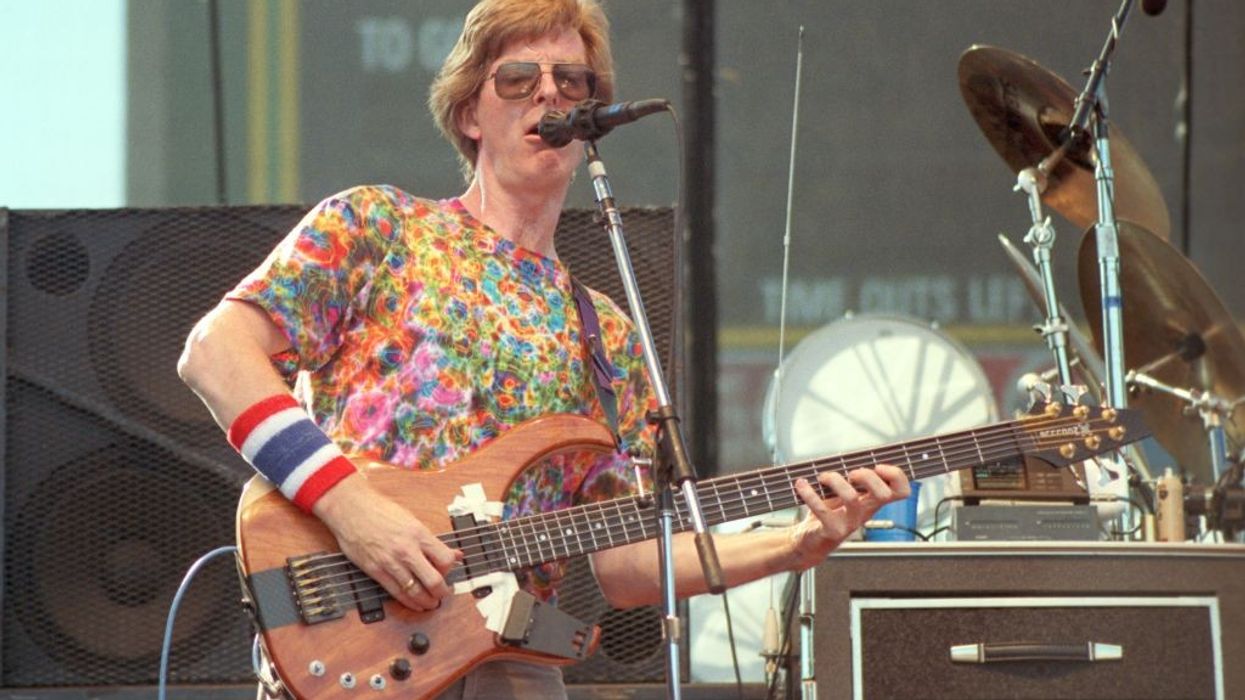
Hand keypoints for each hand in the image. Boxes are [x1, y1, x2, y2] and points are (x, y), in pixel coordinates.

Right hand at [313, 472, 462, 610]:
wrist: (351, 508)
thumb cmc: (379, 510)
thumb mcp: (412, 519)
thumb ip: (432, 540)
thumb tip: (454, 553)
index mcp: (419, 534)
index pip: (445, 559)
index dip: (450, 570)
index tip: (448, 572)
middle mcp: (407, 550)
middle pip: (434, 580)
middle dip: (442, 592)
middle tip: (443, 594)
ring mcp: (391, 562)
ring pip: (416, 591)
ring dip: (427, 601)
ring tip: (430, 603)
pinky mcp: (375, 571)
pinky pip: (396, 592)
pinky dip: (408, 602)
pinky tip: (414, 604)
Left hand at [788, 465, 909, 568]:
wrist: (810, 540)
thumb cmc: (828, 512)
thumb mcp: (844, 492)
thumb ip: (852, 477)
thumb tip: (852, 453)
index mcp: (872, 501)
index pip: (901, 491)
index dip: (896, 475)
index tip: (878, 465)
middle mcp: (865, 512)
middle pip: (884, 494)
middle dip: (868, 476)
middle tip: (851, 474)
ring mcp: (850, 523)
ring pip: (852, 498)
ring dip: (835, 480)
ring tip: (823, 477)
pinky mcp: (831, 530)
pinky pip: (822, 510)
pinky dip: (809, 493)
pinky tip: (801, 485)